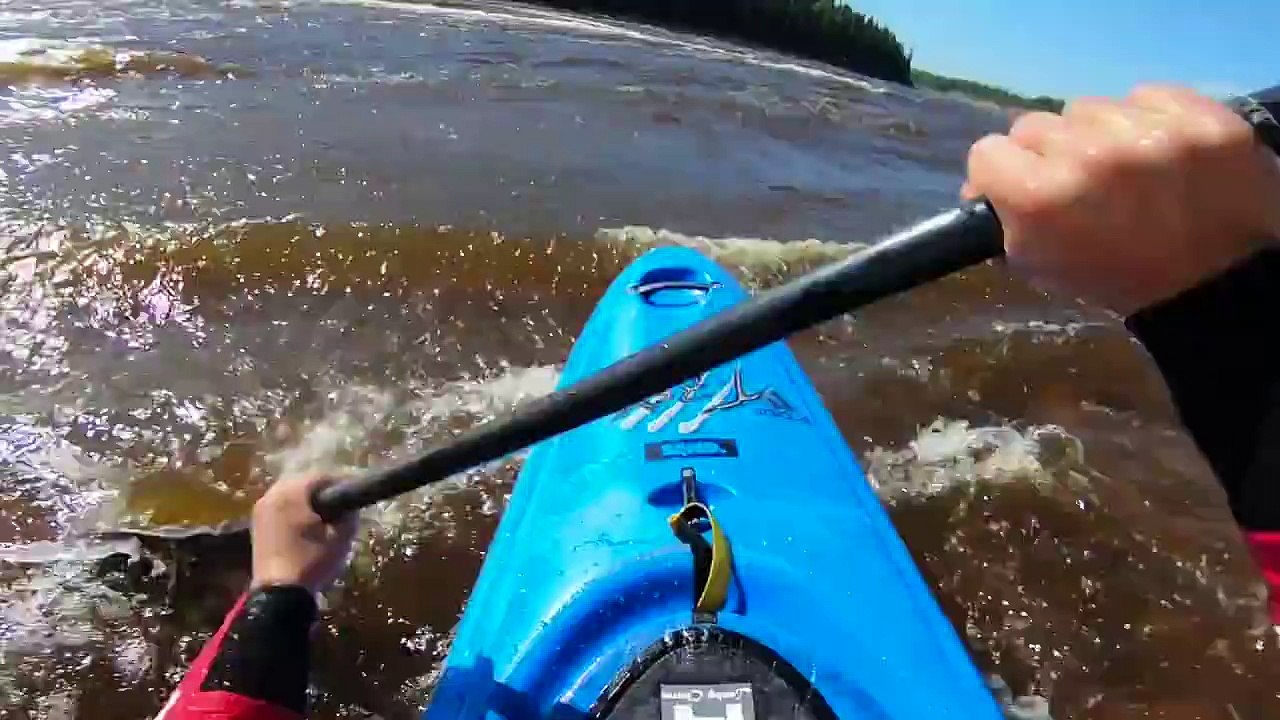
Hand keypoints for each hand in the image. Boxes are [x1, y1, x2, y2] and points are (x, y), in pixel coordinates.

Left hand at [250, 473, 358, 592]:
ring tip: (325, 514)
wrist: (278, 594)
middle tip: (341, 503)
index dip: (341, 481)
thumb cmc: (312, 562)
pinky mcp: (257, 524)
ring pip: (289, 493)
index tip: (355, 492)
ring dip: (307, 499)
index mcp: (291, 494)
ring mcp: (261, 509)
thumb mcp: (340, 539)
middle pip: (302, 482)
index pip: (321, 476)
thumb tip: (350, 508)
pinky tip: (306, 524)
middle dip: (322, 489)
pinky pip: (279, 506)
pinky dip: (293, 509)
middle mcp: (272, 495)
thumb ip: (349, 516)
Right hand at [964, 85, 1279, 313]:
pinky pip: (1145, 96)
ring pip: (1089, 108)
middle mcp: (1088, 155)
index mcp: (1043, 197)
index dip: (999, 173)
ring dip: (1095, 135)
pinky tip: (1158, 152)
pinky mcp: (1196, 114)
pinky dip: (1145, 120)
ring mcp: (1147, 131)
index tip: (1016, 185)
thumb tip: (982, 185)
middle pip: (1034, 126)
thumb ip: (1005, 218)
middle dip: (1047, 155)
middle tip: (1075, 182)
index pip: (987, 151)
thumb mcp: (1041, 266)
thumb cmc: (1119, 279)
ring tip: (1122, 168)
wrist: (1218, 282)